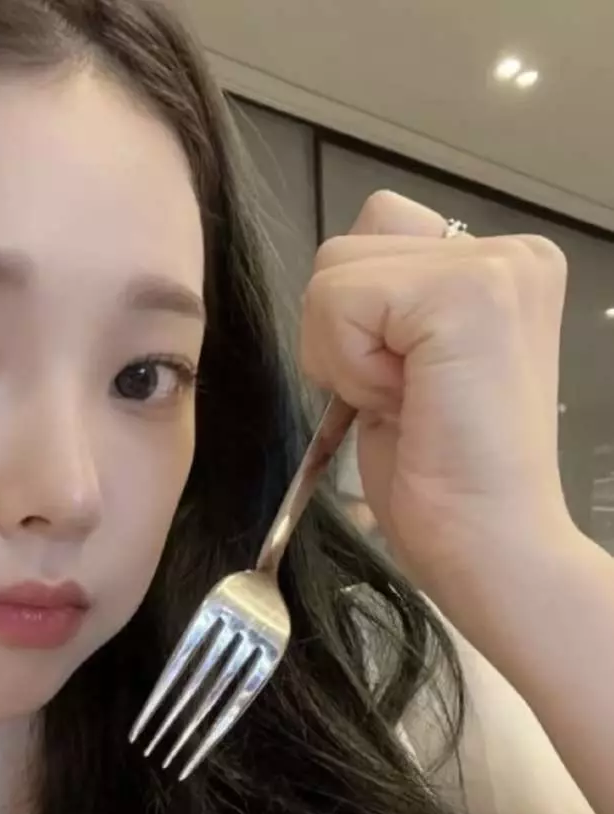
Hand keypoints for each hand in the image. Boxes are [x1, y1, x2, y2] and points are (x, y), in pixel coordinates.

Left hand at [299, 190, 579, 622]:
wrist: (489, 546)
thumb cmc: (443, 480)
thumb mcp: (401, 370)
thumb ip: (382, 310)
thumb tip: (332, 284)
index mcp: (498, 268)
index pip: (372, 237)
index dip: (355, 324)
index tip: (405, 388)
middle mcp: (510, 252)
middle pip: (343, 250)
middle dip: (340, 336)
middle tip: (401, 399)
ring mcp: (497, 266)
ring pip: (333, 273)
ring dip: (342, 353)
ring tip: (403, 401)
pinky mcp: (467, 294)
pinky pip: (339, 302)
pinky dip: (348, 367)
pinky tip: (402, 404)